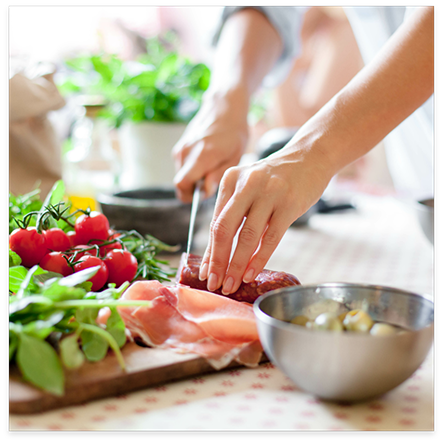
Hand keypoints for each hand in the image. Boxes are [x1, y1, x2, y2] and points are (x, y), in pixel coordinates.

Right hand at [172, 90, 248, 202]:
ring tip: (212, 167)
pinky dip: (192, 170)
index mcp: (201, 155)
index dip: (190, 195)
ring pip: (182, 175)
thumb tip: (205, 191)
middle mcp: (186, 152)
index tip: (204, 194)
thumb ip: (218, 176)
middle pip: (181, 183)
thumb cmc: (234, 132)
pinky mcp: (179, 147)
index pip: (182, 184)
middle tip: (212, 180)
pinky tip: (206, 160)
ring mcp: (180, 148)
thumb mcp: (235, 157)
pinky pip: (182, 167)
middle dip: (194, 188)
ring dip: (194, 178)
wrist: (224, 107)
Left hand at [198, 141, 333, 294]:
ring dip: (237, 265)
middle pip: (225, 230)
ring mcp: (269, 193)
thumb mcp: (248, 186)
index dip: (209, 251)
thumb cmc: (276, 177)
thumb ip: (234, 212)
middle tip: (215, 284)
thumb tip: (218, 252)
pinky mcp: (289, 204)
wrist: (310, 156)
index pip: (215, 222)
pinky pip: (270, 238)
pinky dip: (258, 259)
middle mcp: (246, 184)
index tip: (206, 272)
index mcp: (230, 180)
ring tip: (232, 284)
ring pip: (247, 237)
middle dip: (218, 261)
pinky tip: (251, 273)